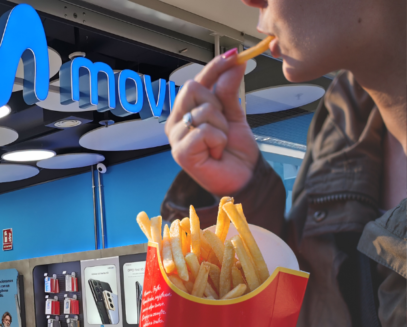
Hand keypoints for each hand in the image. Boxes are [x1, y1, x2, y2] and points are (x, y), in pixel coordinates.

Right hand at [165, 50, 260, 196]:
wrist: (244, 178)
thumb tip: (234, 63)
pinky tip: (216, 153)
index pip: (196, 81)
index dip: (214, 67)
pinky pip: (203, 131)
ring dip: (221, 127)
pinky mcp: (181, 153)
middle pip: (192, 89)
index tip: (234, 54)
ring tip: (220, 144)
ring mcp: (175, 139)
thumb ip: (229, 91)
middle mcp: (176, 123)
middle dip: (216, 105)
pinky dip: (218, 140)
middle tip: (223, 126)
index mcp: (185, 112)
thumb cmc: (236, 151)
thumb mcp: (234, 115)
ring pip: (202, 111)